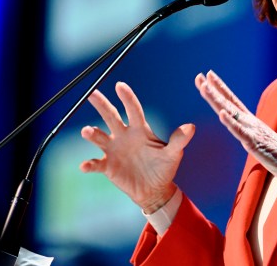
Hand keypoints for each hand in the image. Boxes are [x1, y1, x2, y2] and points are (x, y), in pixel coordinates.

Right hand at [80, 81, 194, 213]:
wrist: (155, 190)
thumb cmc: (164, 167)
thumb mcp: (173, 154)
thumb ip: (179, 140)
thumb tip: (191, 127)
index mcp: (140, 130)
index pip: (133, 110)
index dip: (127, 98)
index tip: (120, 85)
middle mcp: (124, 136)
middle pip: (111, 116)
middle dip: (102, 105)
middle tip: (92, 93)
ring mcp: (114, 150)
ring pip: (99, 137)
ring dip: (91, 133)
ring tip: (87, 131)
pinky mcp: (108, 166)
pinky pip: (96, 164)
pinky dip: (89, 164)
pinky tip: (85, 166)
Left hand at [195, 70, 276, 194]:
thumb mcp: (261, 142)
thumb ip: (252, 135)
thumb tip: (245, 133)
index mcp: (250, 121)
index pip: (232, 101)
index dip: (219, 88)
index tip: (207, 75)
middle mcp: (250, 122)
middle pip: (227, 102)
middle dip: (212, 89)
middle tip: (199, 75)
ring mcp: (253, 131)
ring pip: (230, 113)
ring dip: (217, 99)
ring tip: (204, 87)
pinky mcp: (255, 143)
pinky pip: (241, 132)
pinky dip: (231, 122)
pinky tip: (221, 113)